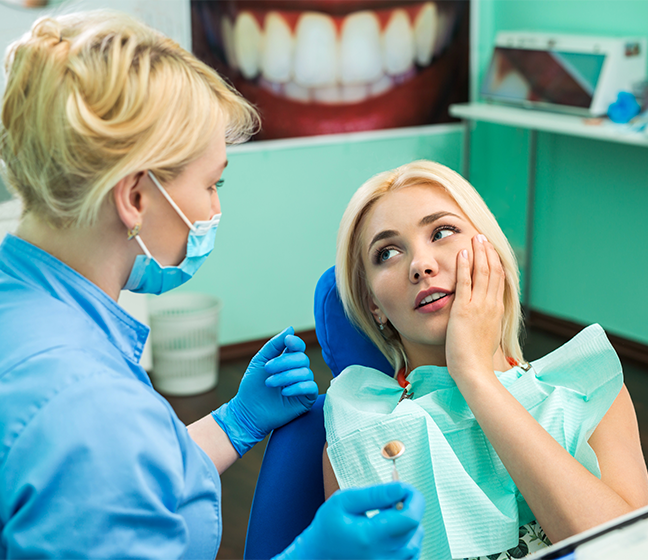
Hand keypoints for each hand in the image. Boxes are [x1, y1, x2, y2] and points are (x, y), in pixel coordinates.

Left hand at [211, 327, 317, 455]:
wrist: (249, 412)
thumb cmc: (252, 387)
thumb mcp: (259, 361)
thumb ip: (274, 345)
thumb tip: (291, 329)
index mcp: (287, 360)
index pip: (298, 347)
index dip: (296, 342)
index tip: (287, 341)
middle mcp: (297, 371)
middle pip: (302, 358)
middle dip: (283, 362)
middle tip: (267, 369)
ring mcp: (303, 384)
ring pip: (305, 372)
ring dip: (285, 376)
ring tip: (270, 383)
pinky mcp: (306, 399)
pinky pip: (310, 387)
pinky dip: (297, 387)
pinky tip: (284, 392)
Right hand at [289, 482, 424, 559]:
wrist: (318, 555)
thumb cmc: (328, 527)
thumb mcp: (344, 502)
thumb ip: (373, 495)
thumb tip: (400, 488)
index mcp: (370, 537)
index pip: (410, 518)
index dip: (414, 498)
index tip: (403, 488)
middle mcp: (383, 557)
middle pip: (415, 528)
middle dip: (408, 507)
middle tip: (388, 499)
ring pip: (416, 541)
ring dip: (408, 524)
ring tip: (385, 516)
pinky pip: (411, 554)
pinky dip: (407, 539)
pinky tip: (389, 531)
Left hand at [445, 234, 504, 376]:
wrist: (473, 370)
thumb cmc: (477, 358)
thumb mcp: (487, 335)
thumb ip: (486, 322)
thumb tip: (485, 317)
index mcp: (496, 310)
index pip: (499, 280)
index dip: (495, 262)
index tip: (490, 250)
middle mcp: (491, 305)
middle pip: (493, 271)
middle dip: (488, 251)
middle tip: (482, 237)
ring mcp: (479, 306)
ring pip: (482, 272)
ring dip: (479, 252)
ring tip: (475, 238)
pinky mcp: (464, 309)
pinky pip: (465, 282)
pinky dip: (464, 266)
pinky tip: (462, 253)